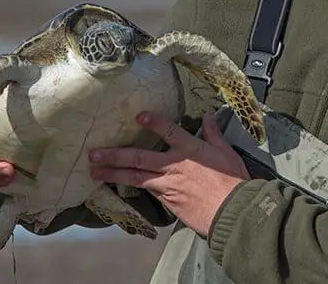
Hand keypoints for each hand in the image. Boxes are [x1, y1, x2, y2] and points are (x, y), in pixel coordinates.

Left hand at [88, 111, 249, 236]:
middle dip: (115, 155)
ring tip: (94, 172)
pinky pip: (146, 191)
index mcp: (190, 150)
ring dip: (113, 174)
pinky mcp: (167, 201)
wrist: (232, 212)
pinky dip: (130, 187)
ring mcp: (167, 185)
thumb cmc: (233, 181)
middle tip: (94, 154)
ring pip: (135, 177)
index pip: (169, 131)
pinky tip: (118, 187)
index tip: (138, 116)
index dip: (154, 123)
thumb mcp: (227, 152)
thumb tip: (208, 116)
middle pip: (139, 157)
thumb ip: (214, 134)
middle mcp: (174, 165)